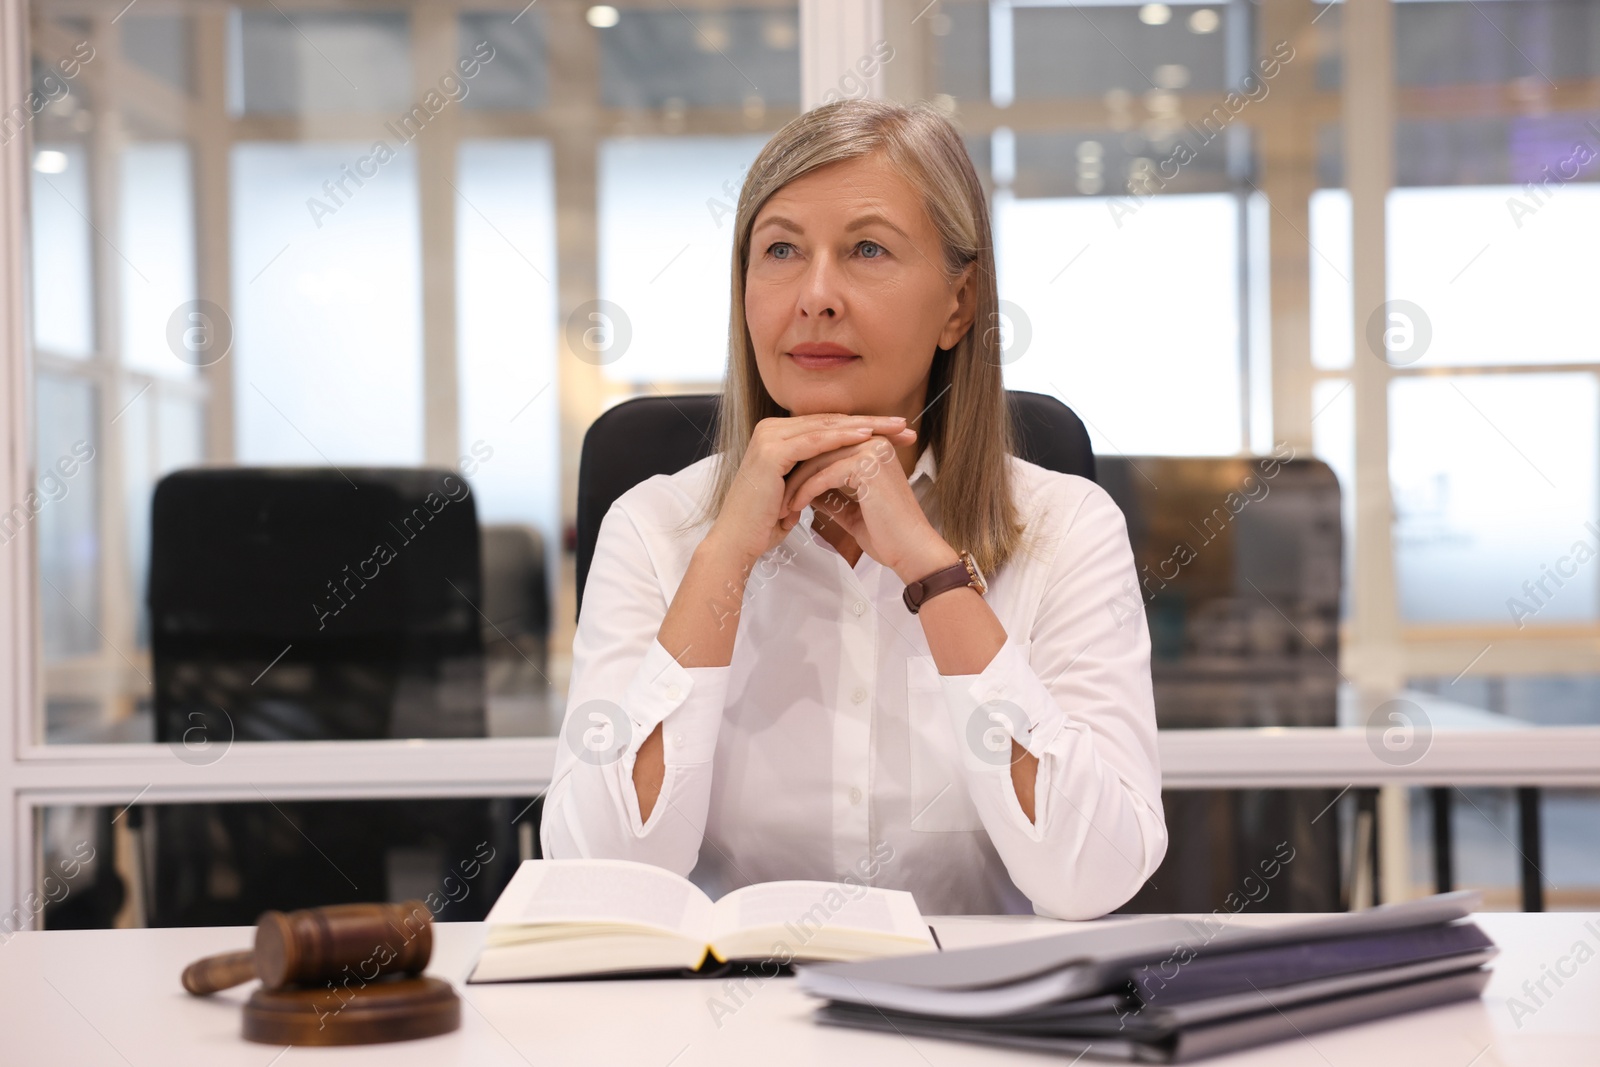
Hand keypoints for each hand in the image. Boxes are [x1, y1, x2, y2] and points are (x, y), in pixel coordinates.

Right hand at [705, 413, 917, 566]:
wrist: (737, 541)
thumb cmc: (765, 522)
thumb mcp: (796, 490)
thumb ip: (814, 473)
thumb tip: (840, 471)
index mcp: (778, 435)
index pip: (828, 427)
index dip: (863, 428)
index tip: (894, 434)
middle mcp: (771, 429)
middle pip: (830, 422)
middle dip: (871, 423)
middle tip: (903, 425)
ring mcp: (769, 437)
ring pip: (826, 428)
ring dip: (864, 426)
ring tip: (893, 427)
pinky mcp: (771, 451)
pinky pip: (814, 442)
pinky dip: (842, 438)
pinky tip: (866, 436)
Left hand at [782, 436, 959, 583]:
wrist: (911, 552)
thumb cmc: (886, 535)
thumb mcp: (850, 509)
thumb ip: (830, 495)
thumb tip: (805, 490)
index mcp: (873, 448)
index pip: (826, 449)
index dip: (801, 469)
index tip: (780, 489)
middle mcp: (875, 442)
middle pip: (820, 451)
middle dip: (794, 474)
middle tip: (774, 495)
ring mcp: (873, 451)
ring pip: (819, 461)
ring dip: (795, 484)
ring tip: (781, 505)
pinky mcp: (868, 466)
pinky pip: (825, 475)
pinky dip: (806, 491)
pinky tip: (794, 507)